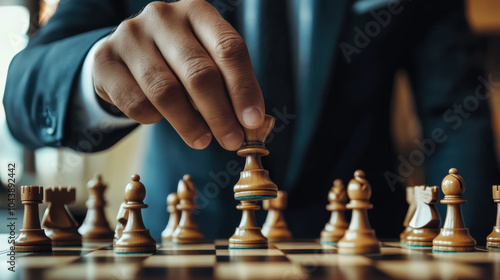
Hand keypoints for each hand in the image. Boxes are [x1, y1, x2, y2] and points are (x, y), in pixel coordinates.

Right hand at [92, 0, 263, 150]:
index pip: (229, 49)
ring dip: (189, 124)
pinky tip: (161, 119)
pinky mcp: (105, 60)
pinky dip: (153, 119)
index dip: (244, 89)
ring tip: (203, 140)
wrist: (126, 54)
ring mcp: (130, 36)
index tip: (252, 122)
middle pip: (199, 73)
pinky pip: (135, 102)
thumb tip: (250, 124)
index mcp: (198, 12)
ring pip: (166, 91)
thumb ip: (229, 86)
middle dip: (220, 114)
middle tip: (232, 141)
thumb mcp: (208, 61)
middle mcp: (163, 17)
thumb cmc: (177, 60)